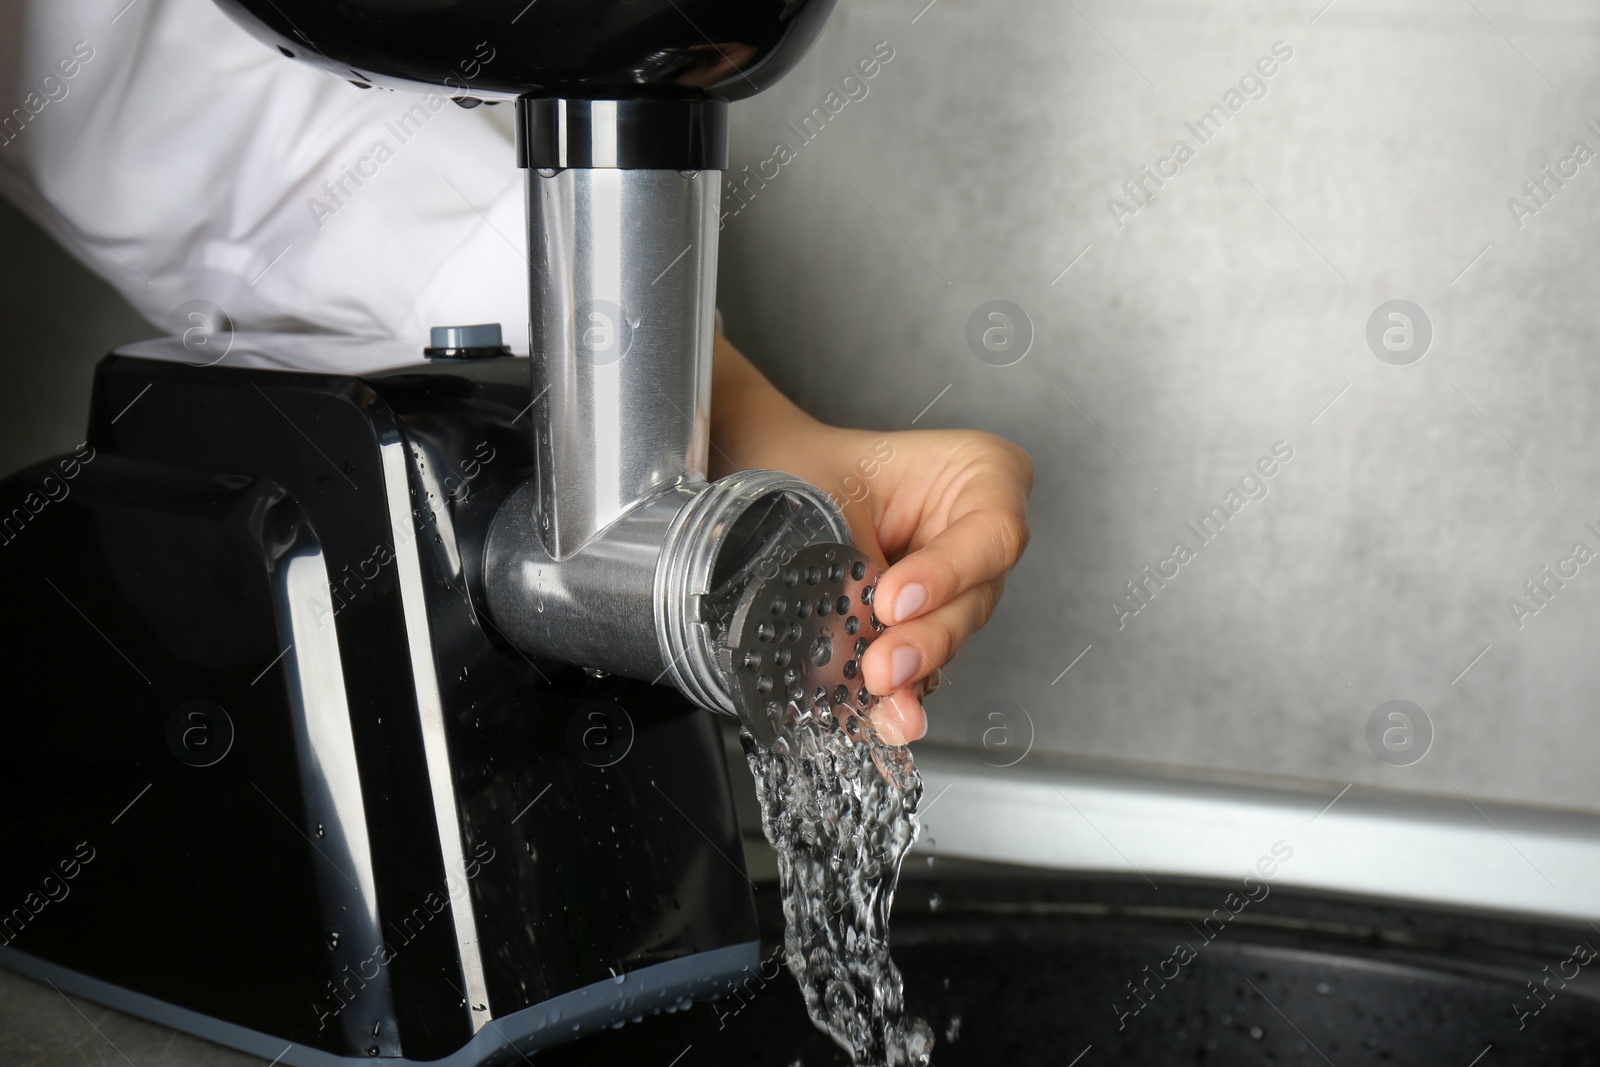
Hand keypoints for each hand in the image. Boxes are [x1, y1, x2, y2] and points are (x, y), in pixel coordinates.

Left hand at [710, 333, 1032, 744]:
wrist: (774, 480)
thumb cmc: (811, 467)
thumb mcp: (832, 499)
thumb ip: (853, 566)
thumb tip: (855, 642)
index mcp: (983, 475)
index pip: (993, 534)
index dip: (948, 574)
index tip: (891, 601)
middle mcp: (981, 534)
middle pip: (977, 597)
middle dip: (927, 638)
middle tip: (883, 666)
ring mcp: (959, 585)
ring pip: (951, 637)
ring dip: (912, 672)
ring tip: (878, 694)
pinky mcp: (927, 626)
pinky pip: (921, 664)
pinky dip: (897, 691)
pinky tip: (884, 716)